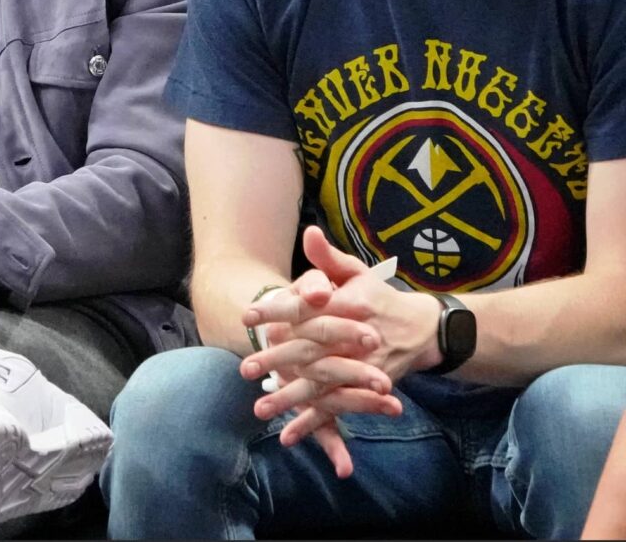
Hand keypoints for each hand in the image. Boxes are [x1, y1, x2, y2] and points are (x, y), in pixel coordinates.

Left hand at [240, 227, 439, 475]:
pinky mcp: (366, 388)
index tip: (247, 316)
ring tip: (259, 408)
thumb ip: (328, 258)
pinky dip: (314, 423)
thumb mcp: (355, 272)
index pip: (307, 307)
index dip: (277, 311)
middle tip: (246, 368)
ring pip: (321, 385)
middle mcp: (353, 338)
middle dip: (277, 360)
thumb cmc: (378, 297)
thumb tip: (309, 232)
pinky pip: (338, 408)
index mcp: (347, 306)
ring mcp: (361, 366)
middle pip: (310, 350)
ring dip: (290, 399)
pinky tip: (289, 435)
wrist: (423, 329)